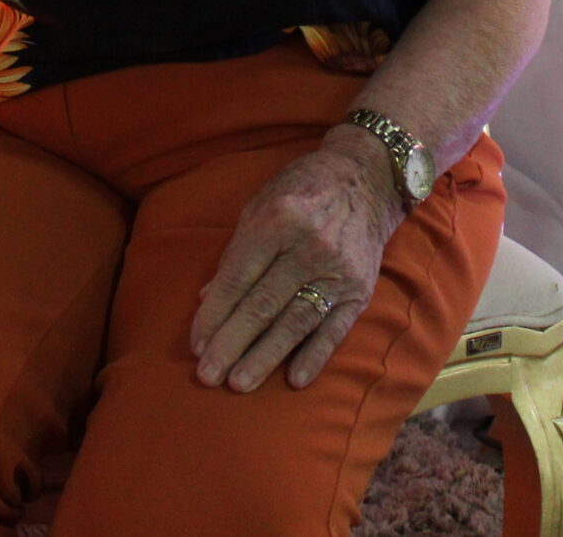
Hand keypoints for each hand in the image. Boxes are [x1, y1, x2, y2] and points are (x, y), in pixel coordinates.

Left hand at [189, 132, 404, 392]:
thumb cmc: (302, 190)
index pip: (239, 277)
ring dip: (265, 356)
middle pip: (264, 304)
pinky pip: (335, 329)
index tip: (196, 344)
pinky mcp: (360, 290)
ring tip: (239, 383)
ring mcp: (339, 270)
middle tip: (207, 375)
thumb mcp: (260, 206)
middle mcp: (310, 246)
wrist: (366, 178)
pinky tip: (294, 380)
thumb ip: (235, 252)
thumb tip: (205, 299)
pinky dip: (315, 356)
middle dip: (232, 343)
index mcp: (279, 219)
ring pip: (296, 322)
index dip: (214, 314)